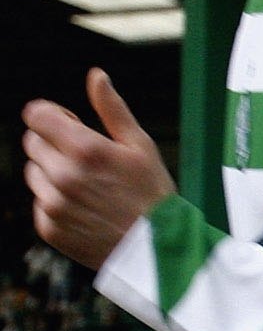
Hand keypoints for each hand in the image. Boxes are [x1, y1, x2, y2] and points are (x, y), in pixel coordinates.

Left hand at [22, 71, 174, 269]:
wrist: (161, 254)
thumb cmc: (156, 198)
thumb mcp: (141, 147)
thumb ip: (112, 109)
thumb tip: (96, 76)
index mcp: (85, 150)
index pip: (36, 115)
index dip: (53, 116)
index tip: (70, 126)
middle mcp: (63, 176)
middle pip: (33, 142)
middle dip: (54, 145)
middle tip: (89, 165)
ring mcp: (53, 204)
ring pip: (34, 173)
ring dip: (53, 175)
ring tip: (89, 191)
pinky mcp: (49, 227)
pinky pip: (40, 203)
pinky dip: (57, 204)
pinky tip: (86, 211)